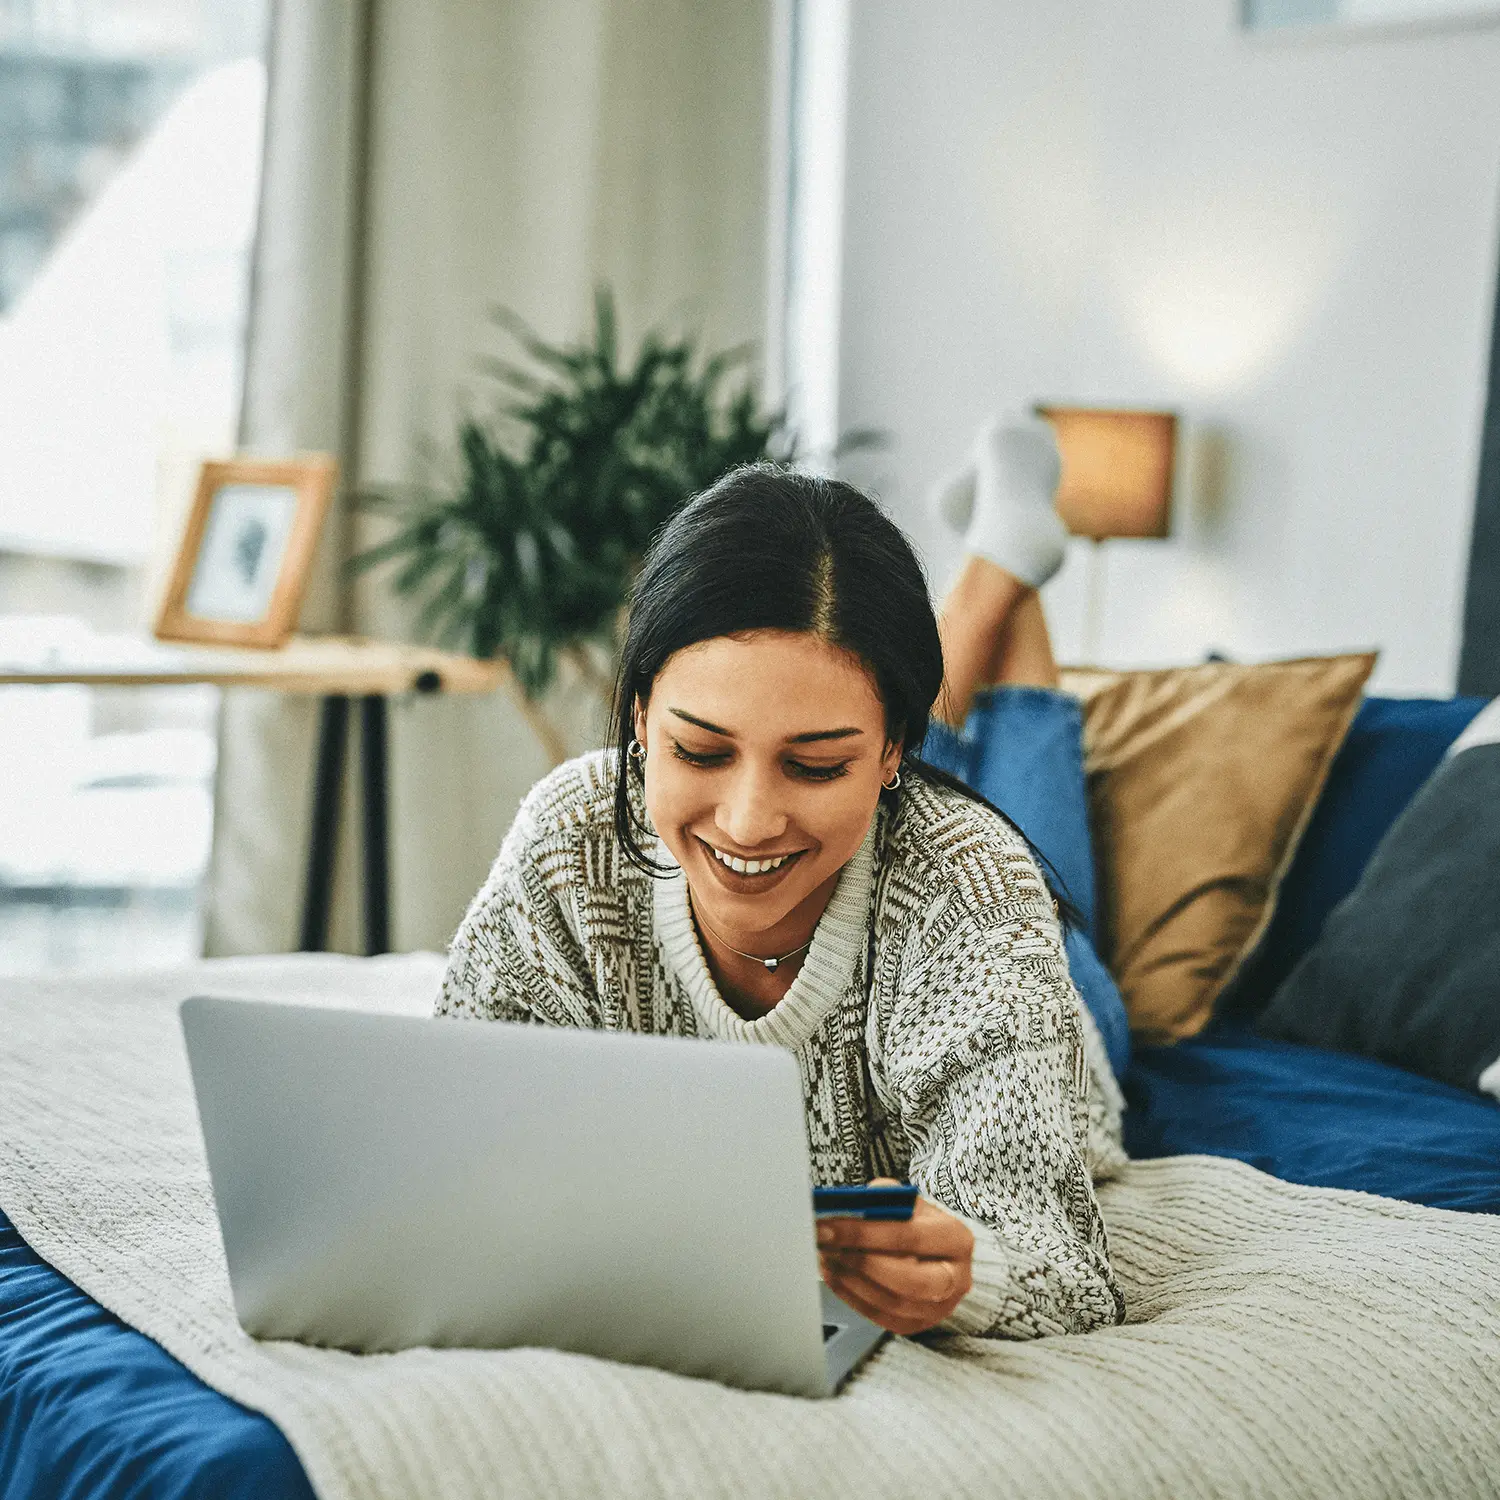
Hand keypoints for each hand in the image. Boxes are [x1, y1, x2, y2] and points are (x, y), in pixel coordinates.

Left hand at [816, 1178, 973, 1335]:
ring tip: (825, 1255)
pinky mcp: (917, 1325)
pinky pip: (881, 1318)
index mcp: (956, 1239)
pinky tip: (833, 1273)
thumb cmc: (916, 1222)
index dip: (866, 1232)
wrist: (932, 1251)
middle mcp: (956, 1278)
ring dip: (850, 1280)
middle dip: (861, 1263)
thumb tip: (849, 1206)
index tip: (829, 1224)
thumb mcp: (907, 1201)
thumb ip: (883, 1199)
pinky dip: (851, 1296)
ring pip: (891, 1303)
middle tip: (826, 1244)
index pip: (910, 1237)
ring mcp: (940, 1308)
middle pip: (909, 1281)